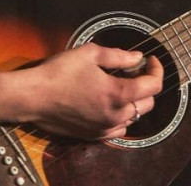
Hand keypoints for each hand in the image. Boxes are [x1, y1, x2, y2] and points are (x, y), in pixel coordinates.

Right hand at [19, 43, 163, 139]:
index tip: (150, 60)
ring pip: (133, 118)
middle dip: (146, 85)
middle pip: (147, 104)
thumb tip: (137, 57)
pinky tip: (109, 102)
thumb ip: (119, 56)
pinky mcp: (93, 135)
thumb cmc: (59, 73)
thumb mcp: (90, 54)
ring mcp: (103, 128)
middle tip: (134, 70)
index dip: (156, 70)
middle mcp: (114, 115)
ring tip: (121, 84)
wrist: (34, 96)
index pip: (153, 86)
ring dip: (134, 102)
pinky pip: (118, 129)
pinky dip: (120, 116)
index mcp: (117, 94)